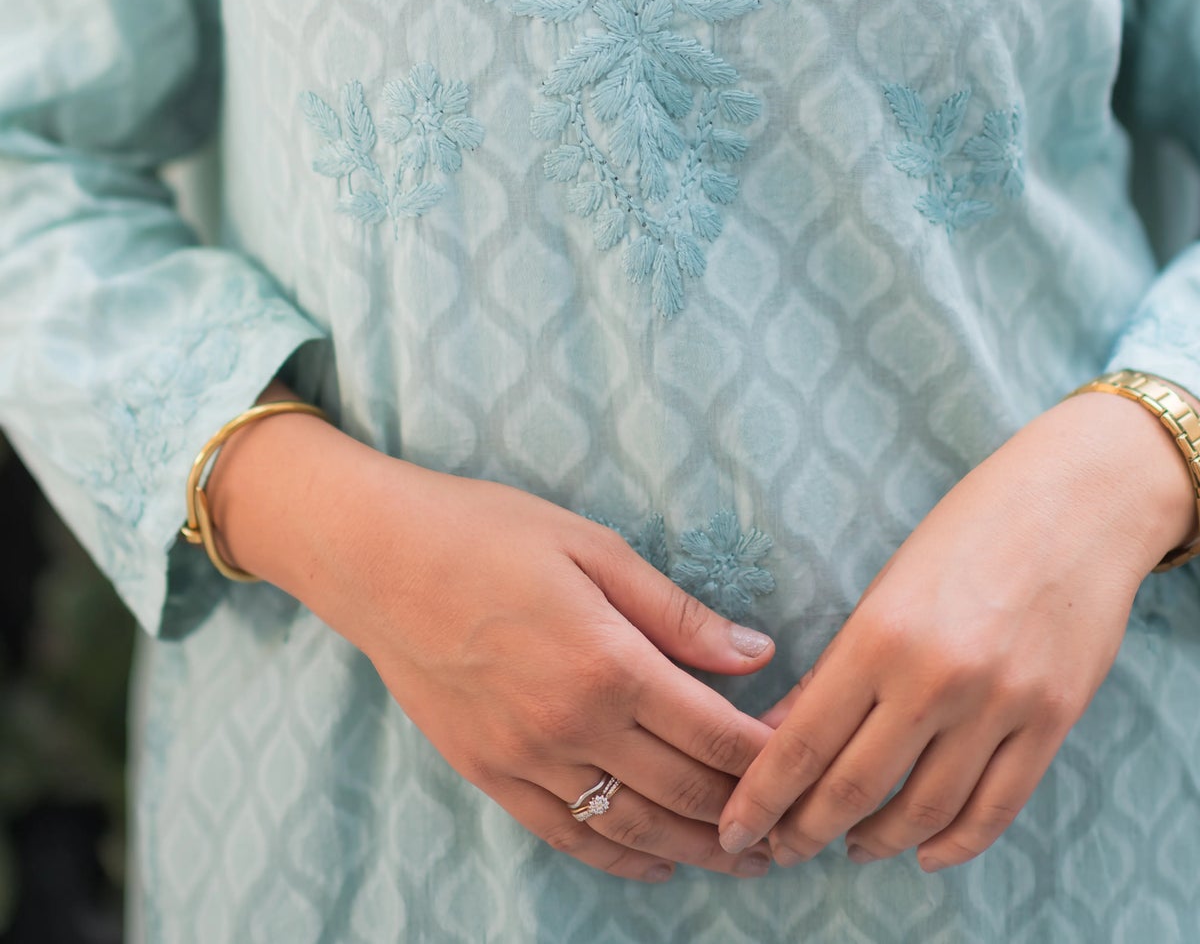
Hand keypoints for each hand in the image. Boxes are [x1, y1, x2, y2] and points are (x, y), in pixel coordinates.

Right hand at [356, 469, 780, 884]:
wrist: (378, 558)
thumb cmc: (488, 532)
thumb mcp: (593, 546)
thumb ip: (677, 612)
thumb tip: (757, 653)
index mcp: (608, 662)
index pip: (715, 734)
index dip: (769, 755)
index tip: (804, 757)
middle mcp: (572, 725)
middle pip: (685, 792)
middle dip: (747, 814)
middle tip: (791, 822)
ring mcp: (527, 760)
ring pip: (635, 829)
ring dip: (697, 849)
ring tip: (744, 857)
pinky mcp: (491, 775)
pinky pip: (570, 836)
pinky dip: (623, 858)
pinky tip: (658, 862)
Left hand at [716, 387, 1198, 874]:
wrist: (1077, 501)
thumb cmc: (968, 528)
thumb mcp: (887, 585)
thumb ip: (835, 667)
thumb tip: (779, 736)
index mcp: (880, 634)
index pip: (803, 741)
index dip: (763, 798)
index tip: (734, 829)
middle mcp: (936, 678)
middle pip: (856, 787)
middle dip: (808, 830)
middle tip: (781, 849)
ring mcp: (1000, 705)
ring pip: (925, 810)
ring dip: (879, 841)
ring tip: (852, 846)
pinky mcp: (1052, 721)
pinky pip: (995, 808)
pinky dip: (954, 843)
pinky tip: (925, 851)